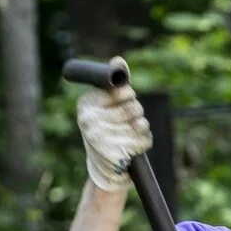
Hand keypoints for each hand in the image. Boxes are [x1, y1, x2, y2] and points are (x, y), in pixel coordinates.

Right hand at [78, 58, 152, 192]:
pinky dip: (144, 141)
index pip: (121, 91)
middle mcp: (90, 120)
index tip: (125, 100)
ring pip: (141, 123)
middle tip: (130, 119)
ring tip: (131, 132)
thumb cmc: (105, 131)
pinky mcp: (117, 154)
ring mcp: (102, 139)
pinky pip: (144, 139)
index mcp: (86, 105)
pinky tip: (134, 145)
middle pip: (133, 106)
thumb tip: (118, 61)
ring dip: (142, 127)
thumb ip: (112, 86)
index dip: (128, 96)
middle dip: (137, 112)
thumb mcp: (103, 106)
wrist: (103, 169)